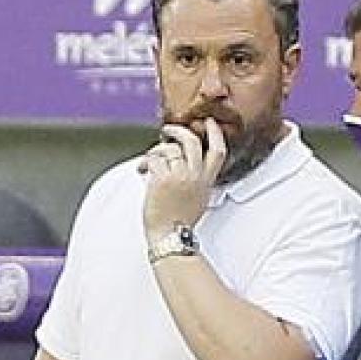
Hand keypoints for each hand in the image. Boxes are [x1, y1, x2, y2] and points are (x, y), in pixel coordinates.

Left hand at [141, 121, 226, 241]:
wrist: (170, 236)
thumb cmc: (179, 222)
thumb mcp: (198, 199)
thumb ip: (196, 180)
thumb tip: (183, 164)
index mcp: (206, 181)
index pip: (218, 151)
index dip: (215, 133)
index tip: (208, 123)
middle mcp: (194, 176)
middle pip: (191, 141)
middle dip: (178, 130)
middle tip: (169, 130)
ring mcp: (178, 177)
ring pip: (169, 148)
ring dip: (156, 150)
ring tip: (150, 160)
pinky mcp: (161, 180)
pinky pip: (154, 158)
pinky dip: (145, 161)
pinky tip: (142, 169)